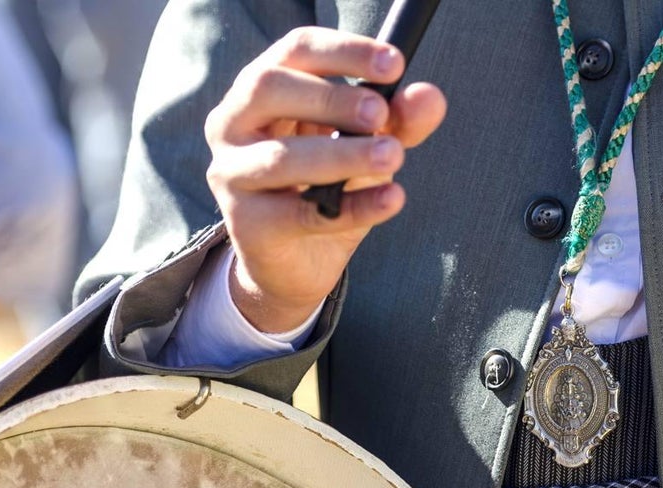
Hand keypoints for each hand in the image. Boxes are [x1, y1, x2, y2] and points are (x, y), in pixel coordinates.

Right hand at [204, 27, 446, 331]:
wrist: (300, 261)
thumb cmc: (326, 186)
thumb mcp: (367, 146)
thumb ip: (398, 121)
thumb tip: (429, 98)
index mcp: (263, 88)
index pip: (296, 50)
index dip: (345, 52)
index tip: (395, 64)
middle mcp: (233, 123)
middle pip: (270, 88)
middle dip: (333, 98)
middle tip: (382, 113)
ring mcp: (232, 174)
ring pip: (281, 157)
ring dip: (342, 154)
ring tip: (392, 156)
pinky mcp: (247, 225)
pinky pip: (302, 214)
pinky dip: (354, 207)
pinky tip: (392, 199)